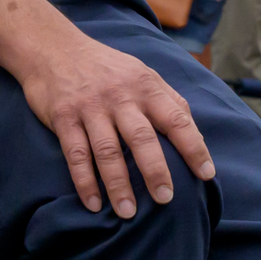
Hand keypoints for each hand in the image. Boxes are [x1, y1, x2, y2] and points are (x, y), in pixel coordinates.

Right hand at [17, 28, 214, 216]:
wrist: (54, 47)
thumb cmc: (106, 67)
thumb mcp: (141, 72)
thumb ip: (169, 100)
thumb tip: (195, 133)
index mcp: (145, 86)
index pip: (176, 119)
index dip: (193, 148)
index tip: (206, 175)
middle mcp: (119, 96)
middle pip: (141, 137)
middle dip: (155, 171)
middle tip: (165, 199)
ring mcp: (90, 107)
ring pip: (107, 150)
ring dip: (118, 184)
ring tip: (128, 212)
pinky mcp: (64, 117)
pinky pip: (76, 154)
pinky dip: (84, 181)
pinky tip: (93, 203)